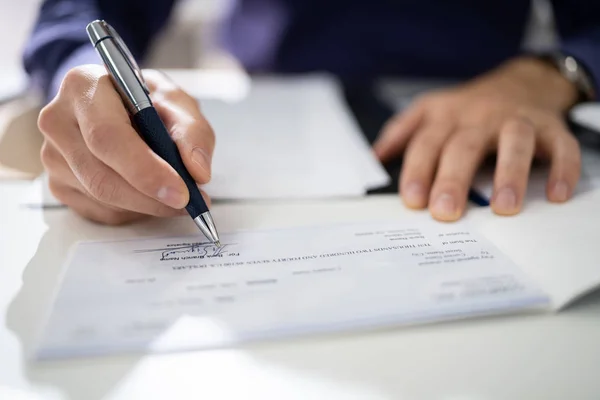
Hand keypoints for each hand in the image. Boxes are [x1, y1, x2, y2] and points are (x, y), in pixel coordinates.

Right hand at [38, 66, 213, 224]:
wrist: (120, 104)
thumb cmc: (147, 101)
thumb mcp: (177, 103)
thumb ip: (193, 133)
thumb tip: (197, 172)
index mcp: (83, 87)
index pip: (108, 137)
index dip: (146, 171)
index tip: (181, 192)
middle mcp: (58, 120)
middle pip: (101, 176)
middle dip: (151, 198)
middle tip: (189, 203)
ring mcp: (53, 156)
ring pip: (102, 199)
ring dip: (147, 206)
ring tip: (175, 195)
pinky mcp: (58, 184)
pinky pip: (100, 211)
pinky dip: (134, 211)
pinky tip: (148, 194)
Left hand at [374, 57, 581, 220]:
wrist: (520, 81)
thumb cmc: (468, 108)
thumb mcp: (429, 110)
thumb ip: (401, 132)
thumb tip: (374, 157)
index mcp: (446, 116)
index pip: (427, 144)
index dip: (418, 171)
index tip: (413, 200)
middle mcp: (480, 117)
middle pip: (464, 146)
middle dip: (453, 179)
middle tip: (445, 211)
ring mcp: (517, 120)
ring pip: (514, 142)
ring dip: (509, 174)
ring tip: (502, 207)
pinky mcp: (551, 127)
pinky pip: (561, 146)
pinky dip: (562, 169)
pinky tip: (555, 195)